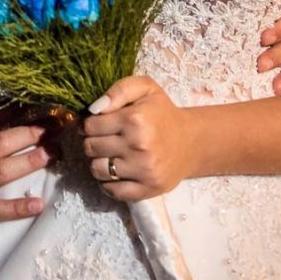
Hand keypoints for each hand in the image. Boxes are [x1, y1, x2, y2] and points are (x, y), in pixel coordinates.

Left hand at [81, 75, 197, 202]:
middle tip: (104, 139)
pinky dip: (108, 183)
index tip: (97, 125)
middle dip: (92, 142)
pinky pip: (112, 191)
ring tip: (109, 155)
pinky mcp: (148, 189)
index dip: (89, 124)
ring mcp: (143, 170)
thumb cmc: (162, 113)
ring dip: (98, 162)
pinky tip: (116, 172)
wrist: (192, 142)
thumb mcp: (145, 88)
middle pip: (90, 148)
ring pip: (97, 170)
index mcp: (135, 119)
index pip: (90, 126)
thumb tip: (94, 108)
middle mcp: (138, 146)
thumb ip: (119, 90)